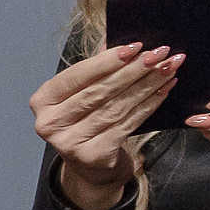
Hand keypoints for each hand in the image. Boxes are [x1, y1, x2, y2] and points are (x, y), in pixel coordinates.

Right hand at [28, 43, 185, 209]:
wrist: (90, 168)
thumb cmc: (85, 121)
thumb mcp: (81, 94)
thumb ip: (95, 69)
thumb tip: (119, 41)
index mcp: (42, 101)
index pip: (77, 75)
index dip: (107, 61)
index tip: (136, 46)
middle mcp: (50, 123)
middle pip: (98, 91)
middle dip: (133, 70)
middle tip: (159, 54)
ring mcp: (69, 143)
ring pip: (116, 107)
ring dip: (146, 85)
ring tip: (166, 69)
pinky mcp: (93, 156)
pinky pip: (127, 124)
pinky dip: (148, 105)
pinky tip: (163, 90)